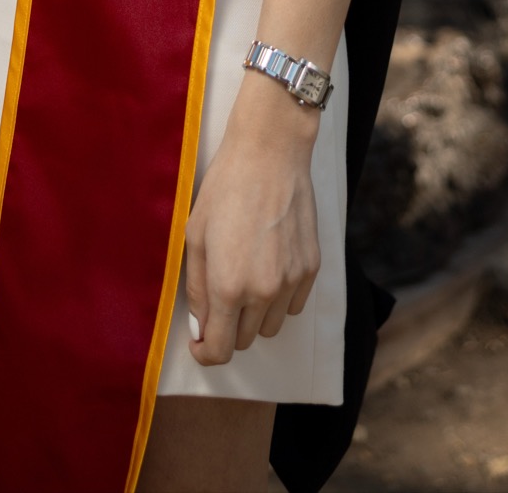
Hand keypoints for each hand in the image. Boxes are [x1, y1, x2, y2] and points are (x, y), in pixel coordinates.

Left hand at [183, 74, 320, 364]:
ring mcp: (291, 282)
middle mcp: (263, 292)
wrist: (270, 154)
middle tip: (218, 299)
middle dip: (227, 328)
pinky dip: (279, 299)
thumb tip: (201, 327)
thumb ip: (197, 288)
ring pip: (272, 327)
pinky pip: (294, 305)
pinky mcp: (311, 269)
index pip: (220, 349)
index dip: (206, 353)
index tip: (200, 343)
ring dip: (254, 316)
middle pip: (245, 340)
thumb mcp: (196, 235)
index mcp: (228, 286)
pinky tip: (268, 267)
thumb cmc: (225, 188)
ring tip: (244, 278)